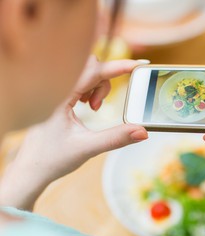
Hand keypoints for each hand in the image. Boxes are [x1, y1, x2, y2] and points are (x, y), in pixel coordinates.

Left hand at [0, 56, 148, 210]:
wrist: (31, 170)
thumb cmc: (52, 159)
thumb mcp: (87, 148)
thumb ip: (116, 138)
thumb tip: (142, 132)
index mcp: (58, 97)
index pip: (93, 72)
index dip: (118, 66)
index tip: (138, 65)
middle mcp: (55, 89)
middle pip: (90, 67)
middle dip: (103, 82)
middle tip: (98, 106)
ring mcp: (55, 92)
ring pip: (86, 73)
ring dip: (97, 87)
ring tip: (92, 109)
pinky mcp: (57, 96)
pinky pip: (79, 80)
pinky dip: (90, 89)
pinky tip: (86, 106)